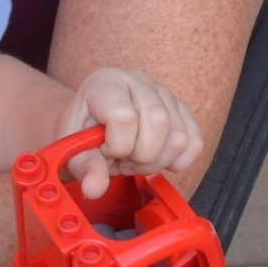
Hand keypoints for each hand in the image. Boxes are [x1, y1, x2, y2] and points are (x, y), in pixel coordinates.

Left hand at [57, 67, 203, 199]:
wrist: (91, 124)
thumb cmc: (81, 133)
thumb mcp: (72, 150)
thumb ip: (83, 167)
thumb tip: (95, 188)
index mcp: (106, 82)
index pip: (125, 117)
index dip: (115, 145)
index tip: (104, 149)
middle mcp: (137, 79)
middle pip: (158, 123)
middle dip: (140, 156)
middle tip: (122, 159)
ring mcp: (162, 91)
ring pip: (179, 136)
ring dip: (158, 160)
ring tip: (136, 157)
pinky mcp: (180, 108)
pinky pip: (195, 140)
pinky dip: (180, 160)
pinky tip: (157, 158)